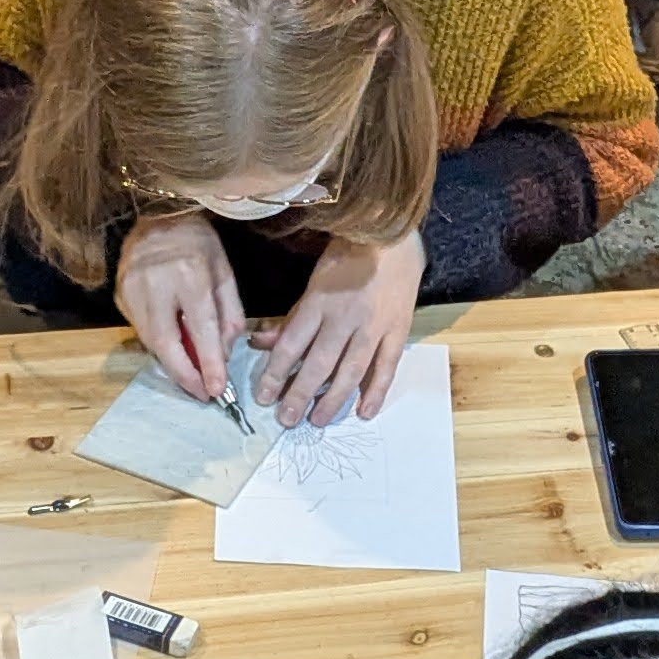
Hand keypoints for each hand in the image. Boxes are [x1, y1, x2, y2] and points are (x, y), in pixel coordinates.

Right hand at [116, 211, 247, 402]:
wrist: (156, 214)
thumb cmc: (197, 242)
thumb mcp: (224, 271)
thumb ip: (229, 313)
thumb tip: (224, 354)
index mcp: (189, 272)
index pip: (200, 327)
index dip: (208, 362)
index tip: (217, 389)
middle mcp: (156, 282)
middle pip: (166, 342)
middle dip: (184, 375)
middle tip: (202, 394)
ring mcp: (131, 288)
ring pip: (150, 341)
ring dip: (171, 364)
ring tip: (192, 378)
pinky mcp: (119, 294)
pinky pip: (140, 330)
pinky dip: (158, 345)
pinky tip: (173, 350)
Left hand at [267, 229, 424, 426]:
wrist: (393, 237)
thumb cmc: (347, 257)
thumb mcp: (313, 282)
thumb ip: (291, 317)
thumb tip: (261, 342)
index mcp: (319, 302)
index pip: (291, 345)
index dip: (275, 374)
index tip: (264, 397)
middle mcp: (345, 317)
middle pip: (319, 364)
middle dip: (300, 395)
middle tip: (287, 420)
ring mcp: (374, 326)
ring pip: (351, 371)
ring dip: (333, 400)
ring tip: (317, 420)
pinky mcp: (398, 330)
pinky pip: (386, 367)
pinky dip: (376, 392)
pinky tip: (365, 412)